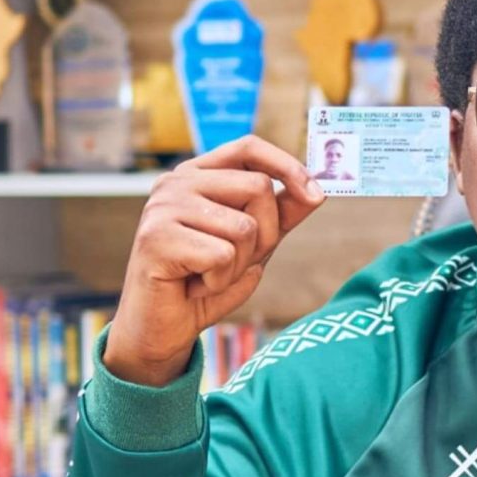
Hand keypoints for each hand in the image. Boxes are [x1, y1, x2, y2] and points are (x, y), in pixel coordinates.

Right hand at [104, 136, 324, 386]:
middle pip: (258, 187)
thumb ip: (283, 214)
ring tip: (211, 274)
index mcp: (197, 175)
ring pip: (244, 226)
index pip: (248, 148)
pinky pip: (223, 256)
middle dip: (266, 235)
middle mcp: (176, 182)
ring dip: (240, 264)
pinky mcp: (156, 238)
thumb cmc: (208, 279)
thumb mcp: (256, 243)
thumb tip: (320, 191)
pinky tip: (196, 286)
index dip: (287, 165)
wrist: (163, 328)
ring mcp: (162, 207)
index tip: (317, 195)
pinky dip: (221, 281)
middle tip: (236, 261)